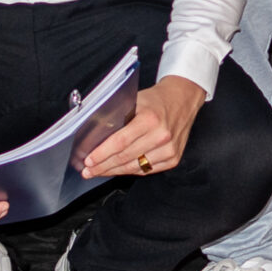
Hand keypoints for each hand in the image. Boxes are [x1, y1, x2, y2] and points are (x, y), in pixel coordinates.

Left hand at [80, 74, 204, 178]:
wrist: (183, 99)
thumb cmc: (156, 99)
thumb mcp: (136, 100)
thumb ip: (118, 115)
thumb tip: (94, 135)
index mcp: (150, 119)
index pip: (120, 142)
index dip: (102, 153)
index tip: (88, 160)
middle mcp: (162, 136)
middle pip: (125, 157)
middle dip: (103, 166)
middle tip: (88, 170)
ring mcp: (169, 149)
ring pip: (135, 167)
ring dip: (114, 171)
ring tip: (99, 172)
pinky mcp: (174, 158)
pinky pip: (146, 170)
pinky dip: (130, 171)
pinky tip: (118, 169)